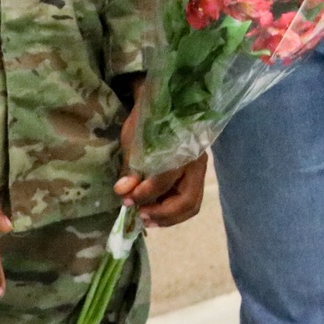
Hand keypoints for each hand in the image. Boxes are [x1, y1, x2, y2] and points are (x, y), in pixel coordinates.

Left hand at [112, 85, 207, 227]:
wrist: (164, 104)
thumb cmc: (147, 120)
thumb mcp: (134, 140)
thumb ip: (131, 168)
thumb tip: (123, 192)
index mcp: (180, 146)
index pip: (165, 179)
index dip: (144, 194)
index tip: (126, 198)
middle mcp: (196, 160)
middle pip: (187, 200)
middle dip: (162, 214)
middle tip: (140, 216)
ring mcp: (200, 169)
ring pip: (192, 204)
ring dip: (169, 218)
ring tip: (147, 219)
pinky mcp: (197, 175)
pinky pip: (190, 200)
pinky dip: (173, 211)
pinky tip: (156, 211)